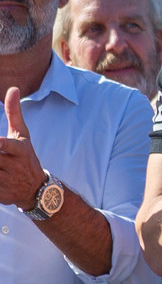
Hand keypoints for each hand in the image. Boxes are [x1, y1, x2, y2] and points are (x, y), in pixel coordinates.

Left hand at [0, 88, 46, 208]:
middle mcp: (15, 165)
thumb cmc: (25, 155)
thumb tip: (13, 88)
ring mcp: (8, 182)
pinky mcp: (1, 195)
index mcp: (20, 149)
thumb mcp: (23, 134)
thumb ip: (14, 113)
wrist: (36, 188)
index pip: (7, 145)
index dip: (0, 144)